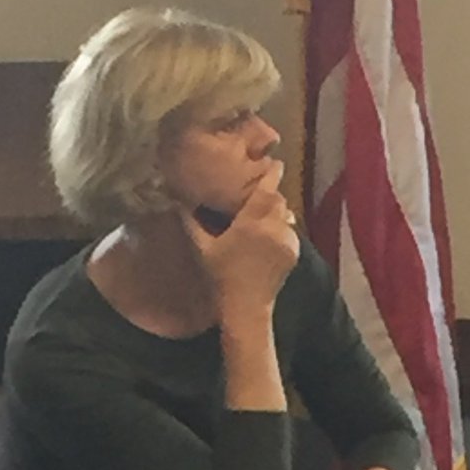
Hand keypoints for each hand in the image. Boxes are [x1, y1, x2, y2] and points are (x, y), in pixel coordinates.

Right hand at [180, 163, 300, 319]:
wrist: (247, 307)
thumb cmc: (221, 277)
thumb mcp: (202, 248)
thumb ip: (190, 222)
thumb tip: (176, 201)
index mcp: (250, 223)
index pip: (266, 190)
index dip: (271, 174)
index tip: (274, 162)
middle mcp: (272, 228)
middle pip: (277, 200)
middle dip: (271, 193)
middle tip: (261, 190)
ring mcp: (286, 240)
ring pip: (285, 214)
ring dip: (275, 212)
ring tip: (263, 215)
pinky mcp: (294, 251)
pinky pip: (289, 231)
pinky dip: (281, 228)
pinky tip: (268, 235)